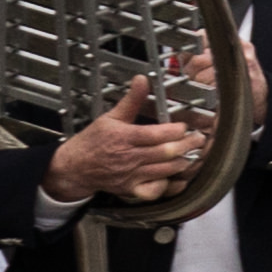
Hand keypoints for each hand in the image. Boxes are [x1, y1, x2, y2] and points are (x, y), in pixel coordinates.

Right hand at [48, 85, 211, 206]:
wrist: (73, 168)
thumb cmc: (92, 143)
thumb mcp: (110, 117)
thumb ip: (131, 100)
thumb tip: (142, 80)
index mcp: (125, 137)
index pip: (157, 135)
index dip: (176, 130)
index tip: (184, 126)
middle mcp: (129, 158)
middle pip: (166, 153)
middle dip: (187, 146)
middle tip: (198, 139)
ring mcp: (131, 176)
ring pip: (165, 171)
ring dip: (183, 163)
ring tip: (192, 154)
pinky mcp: (131, 190)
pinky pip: (154, 192)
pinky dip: (168, 186)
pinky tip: (176, 177)